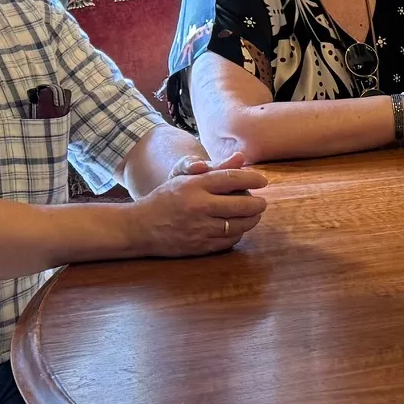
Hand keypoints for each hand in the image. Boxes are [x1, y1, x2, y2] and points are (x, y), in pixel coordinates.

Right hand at [133, 158, 268, 256]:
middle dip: (258, 203)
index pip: (231, 179)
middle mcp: (198, 206)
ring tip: (254, 215)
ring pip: (239, 225)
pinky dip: (238, 233)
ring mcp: (199, 228)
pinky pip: (229, 240)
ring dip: (252, 220)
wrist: (139, 227)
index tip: (263, 181)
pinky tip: (238, 228)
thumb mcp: (184, 178)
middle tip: (262, 202)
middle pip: (241, 204)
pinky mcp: (200, 246)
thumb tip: (241, 158)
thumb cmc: (166, 198)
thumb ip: (215, 168)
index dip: (252, 179)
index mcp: (194, 186)